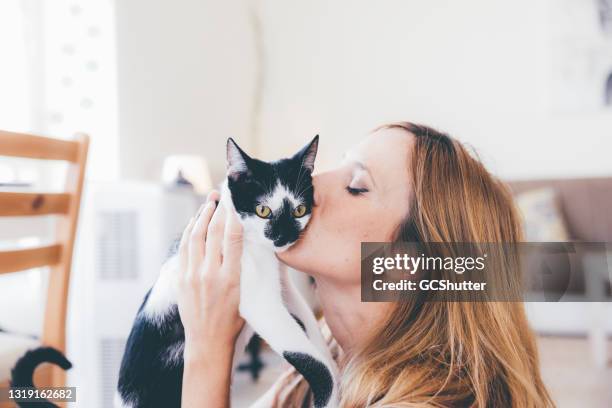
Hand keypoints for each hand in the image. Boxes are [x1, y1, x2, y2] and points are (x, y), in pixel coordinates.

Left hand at [176, 190, 244, 355]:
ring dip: (202, 215)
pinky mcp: (180, 278)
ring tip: (209, 202)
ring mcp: (192, 275)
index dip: (234, 216)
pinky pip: (184, 247)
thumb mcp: (247, 294)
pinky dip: (190, 231)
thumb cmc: (234, 320)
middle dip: (217, 209)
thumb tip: (247, 241)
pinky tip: (195, 221)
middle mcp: (209, 274)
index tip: (236, 200)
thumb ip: (246, 268)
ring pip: (195, 236)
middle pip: (212, 232)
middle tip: (222, 194)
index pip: (233, 238)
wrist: (207, 341)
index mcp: (231, 279)